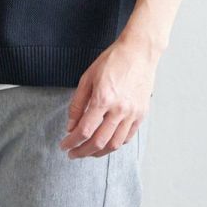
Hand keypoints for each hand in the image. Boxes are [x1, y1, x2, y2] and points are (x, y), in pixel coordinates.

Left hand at [59, 35, 157, 157]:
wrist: (139, 52)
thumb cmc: (113, 61)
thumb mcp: (87, 78)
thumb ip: (77, 104)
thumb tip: (71, 126)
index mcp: (103, 99)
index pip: (84, 130)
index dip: (72, 142)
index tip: (64, 146)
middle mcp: (119, 109)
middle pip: (98, 142)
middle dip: (82, 152)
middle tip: (73, 154)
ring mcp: (133, 113)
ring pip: (115, 144)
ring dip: (99, 152)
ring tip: (88, 152)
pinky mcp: (142, 114)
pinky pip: (127, 137)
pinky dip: (115, 144)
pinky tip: (106, 143)